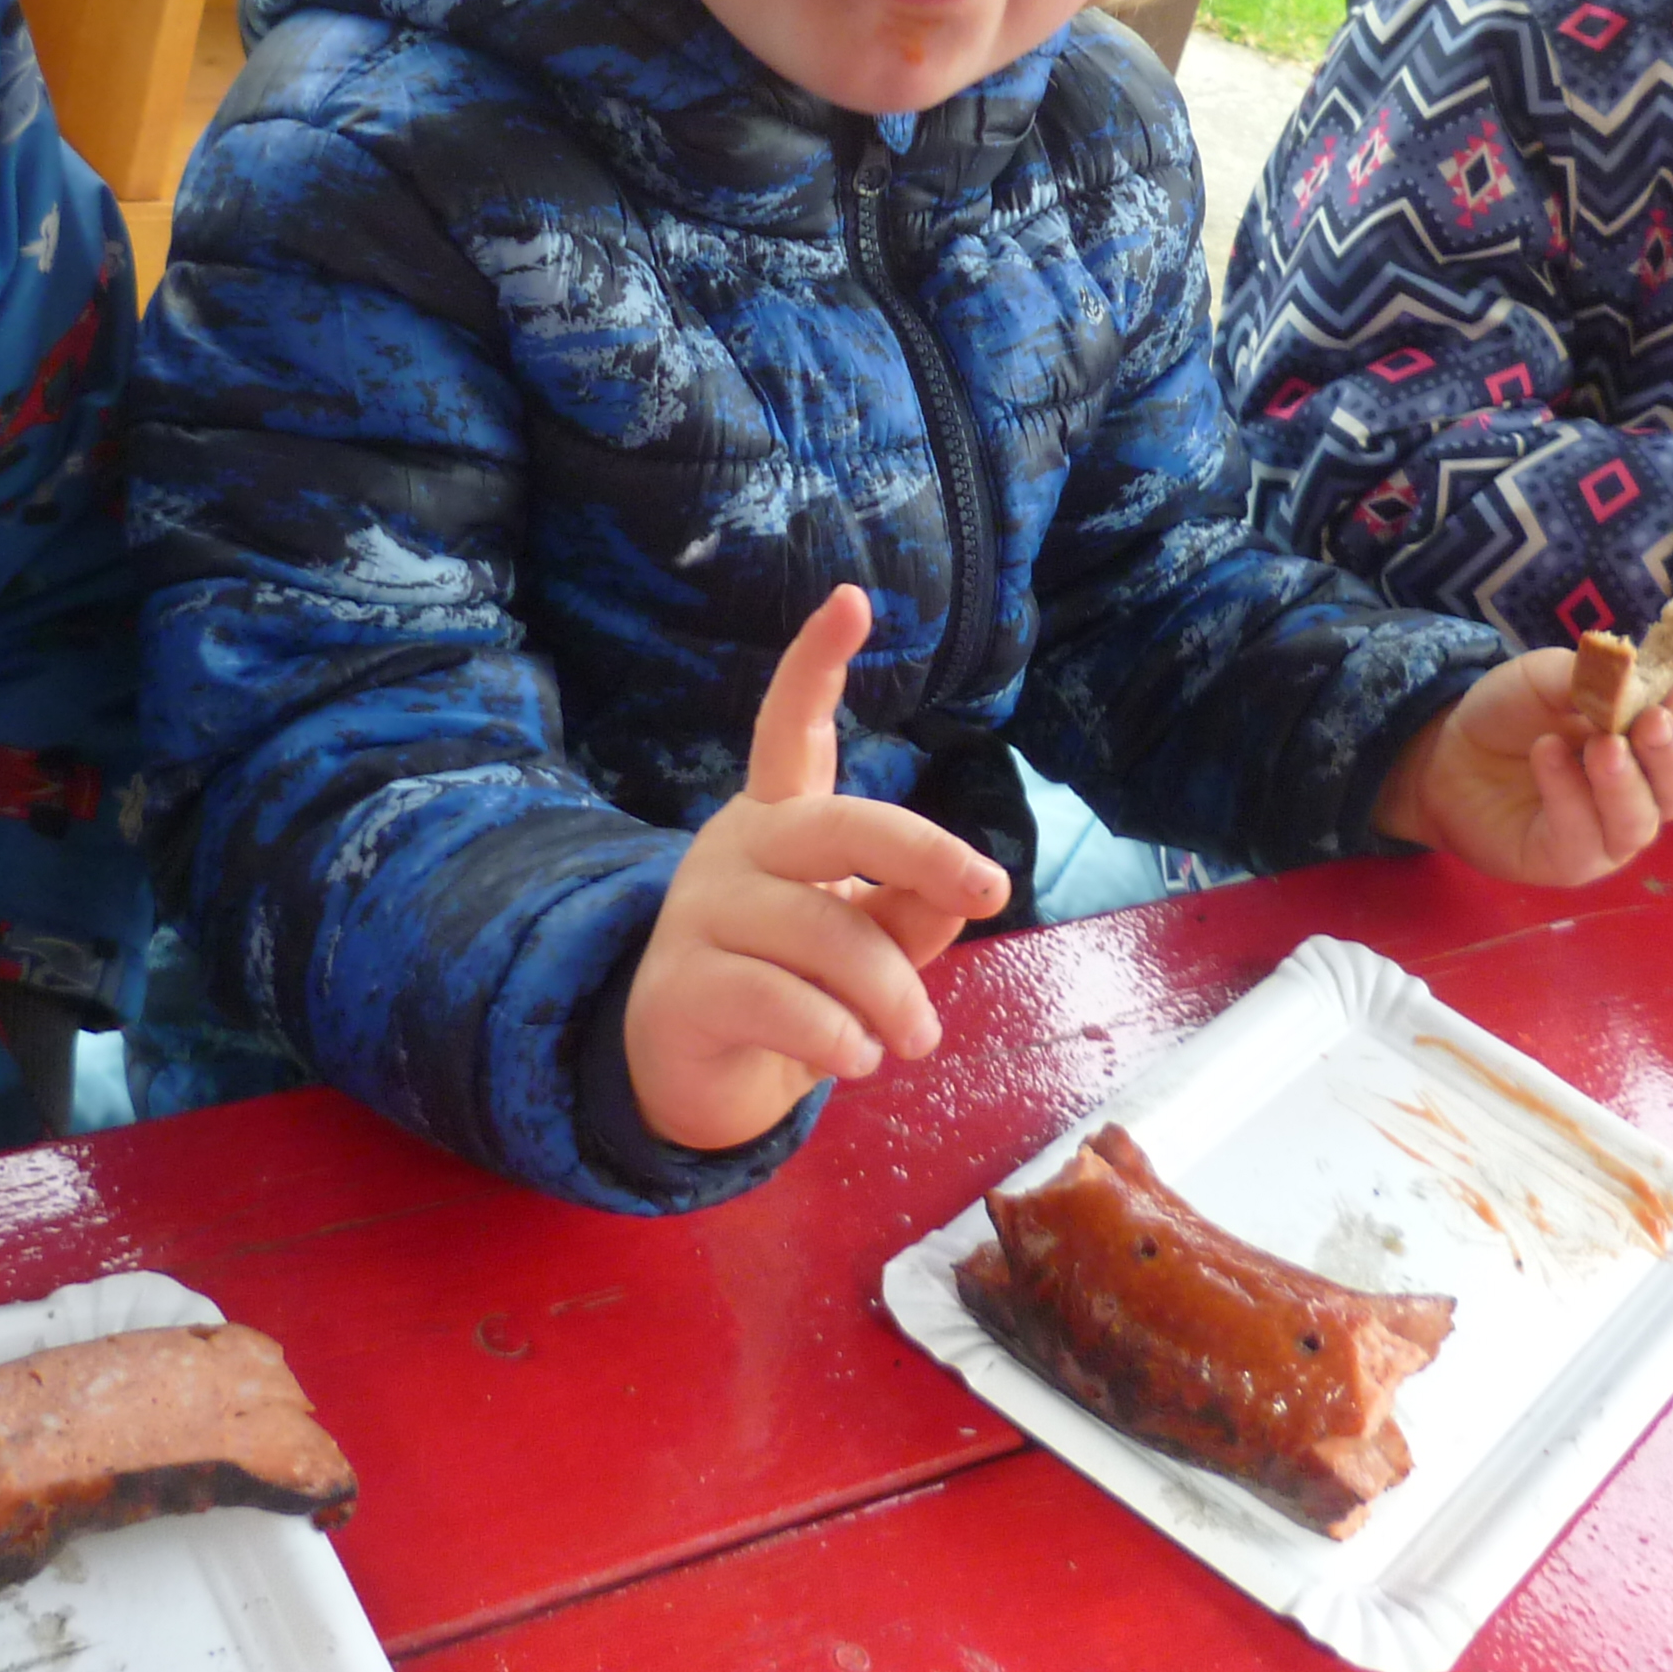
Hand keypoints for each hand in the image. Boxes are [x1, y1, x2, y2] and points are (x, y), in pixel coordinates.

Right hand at [622, 586, 1011, 1154]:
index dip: (816, 662)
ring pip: (824, 931)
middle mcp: (737, 847)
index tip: (852, 599)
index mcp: (780, 818)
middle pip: (839, 826)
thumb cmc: (794, 985)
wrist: (690, 1072)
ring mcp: (702, 912)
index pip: (790, 727)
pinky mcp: (683, 986)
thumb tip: (966, 892)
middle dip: (924, 853)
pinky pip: (778, 999)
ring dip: (891, 995)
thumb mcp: (867, 944)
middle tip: (990, 892)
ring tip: (916, 1040)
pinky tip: (858, 1058)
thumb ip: (914, 911)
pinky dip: (835, 1034)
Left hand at [1373, 648, 1672, 882]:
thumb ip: (1584, 675)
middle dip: (1671, 756)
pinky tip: (1546, 753)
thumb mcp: (1542, 678)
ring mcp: (1604, 835)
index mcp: (1645, 748)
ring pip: (1639, 822)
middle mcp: (1637, 797)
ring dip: (1625, 782)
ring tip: (1600, 745)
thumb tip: (1626, 675)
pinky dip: (1569, 793)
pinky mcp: (1567, 861)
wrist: (1446, 754)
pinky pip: (1583, 837)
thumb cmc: (1509, 716)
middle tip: (1652, 721)